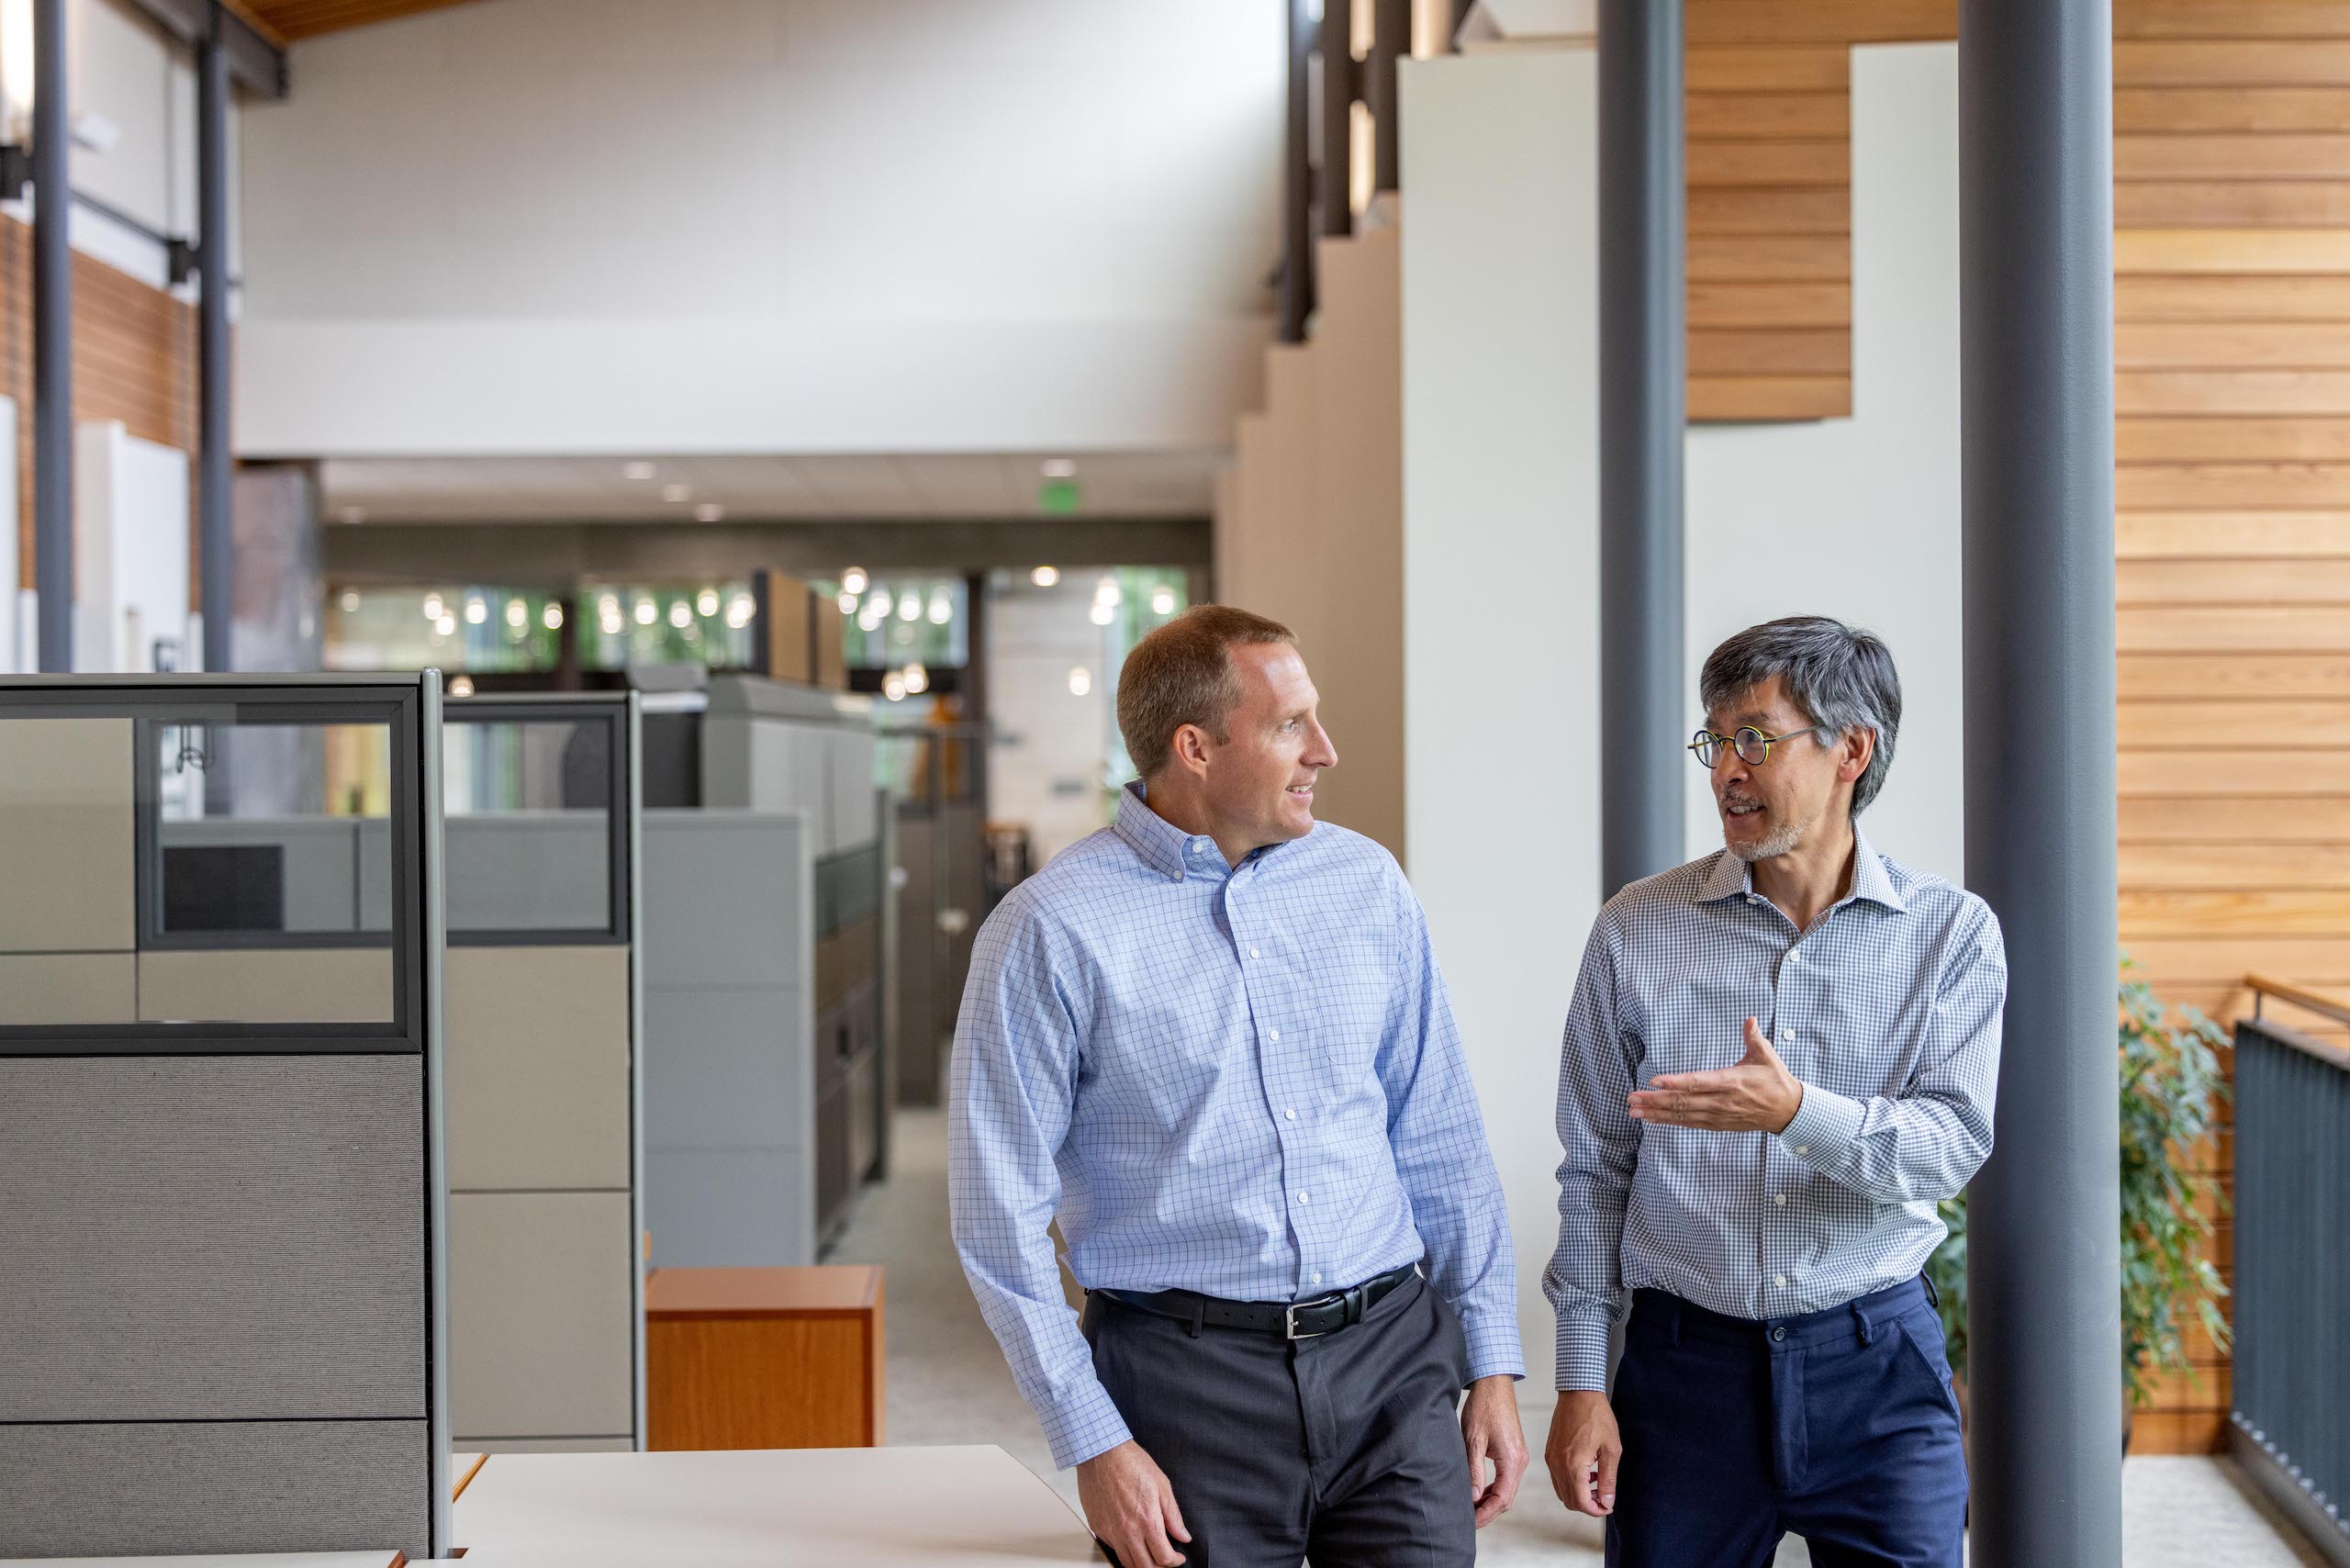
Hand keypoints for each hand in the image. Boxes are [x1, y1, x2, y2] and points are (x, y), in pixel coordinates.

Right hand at [1076, 1440, 1190, 1566]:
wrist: (1101, 1453)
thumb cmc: (1130, 1463)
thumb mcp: (1162, 1485)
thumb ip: (1173, 1515)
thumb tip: (1183, 1535)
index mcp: (1147, 1521)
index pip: (1164, 1557)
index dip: (1175, 1561)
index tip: (1178, 1557)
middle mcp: (1128, 1531)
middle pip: (1145, 1567)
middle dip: (1159, 1567)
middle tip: (1165, 1558)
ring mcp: (1110, 1531)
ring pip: (1127, 1563)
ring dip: (1141, 1563)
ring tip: (1149, 1553)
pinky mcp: (1097, 1527)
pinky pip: (1112, 1548)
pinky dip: (1124, 1550)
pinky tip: (1131, 1539)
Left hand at [1460, 1374, 1527, 1526]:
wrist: (1494, 1385)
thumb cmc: (1483, 1407)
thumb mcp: (1473, 1439)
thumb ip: (1474, 1470)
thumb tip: (1473, 1497)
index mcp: (1512, 1460)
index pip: (1502, 1499)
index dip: (1486, 1514)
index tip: (1470, 1522)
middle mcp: (1520, 1462)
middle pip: (1507, 1499)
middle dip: (1488, 1512)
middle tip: (1468, 1521)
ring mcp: (1519, 1458)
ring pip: (1507, 1490)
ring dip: (1490, 1502)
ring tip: (1471, 1510)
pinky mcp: (1514, 1453)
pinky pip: (1506, 1479)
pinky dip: (1494, 1490)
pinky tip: (1479, 1493)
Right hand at [1545, 1389, 1621, 1517]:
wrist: (1579, 1393)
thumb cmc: (1596, 1416)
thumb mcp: (1611, 1449)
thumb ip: (1608, 1479)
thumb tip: (1607, 1501)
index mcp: (1573, 1466)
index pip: (1581, 1502)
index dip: (1596, 1510)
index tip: (1608, 1506)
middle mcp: (1557, 1465)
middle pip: (1569, 1501)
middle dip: (1588, 1504)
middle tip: (1604, 1497)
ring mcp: (1551, 1459)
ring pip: (1562, 1491)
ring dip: (1579, 1494)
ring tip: (1597, 1483)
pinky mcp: (1549, 1452)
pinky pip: (1557, 1478)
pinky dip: (1570, 1483)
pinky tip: (1586, 1471)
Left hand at [1628, 1017, 1802, 1133]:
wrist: (1788, 1111)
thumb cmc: (1775, 1080)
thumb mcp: (1766, 1055)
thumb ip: (1754, 1037)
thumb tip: (1750, 1019)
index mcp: (1730, 1081)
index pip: (1697, 1082)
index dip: (1675, 1082)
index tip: (1654, 1080)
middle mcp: (1721, 1101)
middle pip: (1683, 1102)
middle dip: (1655, 1100)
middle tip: (1632, 1098)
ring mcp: (1718, 1115)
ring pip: (1683, 1115)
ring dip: (1657, 1113)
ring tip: (1635, 1111)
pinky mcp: (1718, 1124)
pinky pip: (1689, 1123)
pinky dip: (1669, 1121)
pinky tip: (1653, 1119)